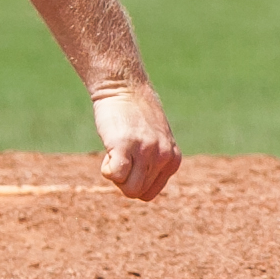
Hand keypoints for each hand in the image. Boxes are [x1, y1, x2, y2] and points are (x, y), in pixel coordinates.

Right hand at [92, 85, 180, 200]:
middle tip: (119, 155)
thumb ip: (153, 162)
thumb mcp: (154, 140)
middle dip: (123, 179)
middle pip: (137, 192)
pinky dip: (107, 169)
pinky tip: (109, 150)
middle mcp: (163, 157)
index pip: (149, 193)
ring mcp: (146, 151)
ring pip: (128, 188)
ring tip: (115, 151)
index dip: (133, 181)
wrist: (123, 86)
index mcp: (173, 159)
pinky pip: (115, 175)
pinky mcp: (125, 145)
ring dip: (115, 174)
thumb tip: (139, 190)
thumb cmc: (133, 114)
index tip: (129, 160)